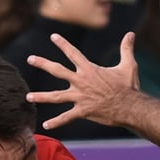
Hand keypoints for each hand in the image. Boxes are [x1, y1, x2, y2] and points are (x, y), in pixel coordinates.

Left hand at [25, 31, 140, 131]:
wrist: (130, 106)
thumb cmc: (129, 86)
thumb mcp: (128, 65)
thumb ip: (126, 49)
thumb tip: (131, 34)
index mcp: (90, 70)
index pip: (73, 53)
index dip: (63, 44)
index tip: (53, 37)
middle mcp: (81, 81)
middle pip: (57, 71)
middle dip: (43, 63)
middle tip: (30, 58)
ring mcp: (80, 97)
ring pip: (56, 96)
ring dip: (41, 97)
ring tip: (28, 96)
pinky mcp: (83, 111)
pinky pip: (67, 117)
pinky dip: (56, 122)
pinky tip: (46, 125)